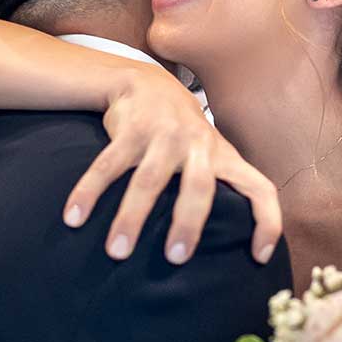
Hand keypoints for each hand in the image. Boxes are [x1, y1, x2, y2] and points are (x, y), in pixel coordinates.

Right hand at [63, 63, 280, 266]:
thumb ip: (222, 189)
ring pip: (148, 180)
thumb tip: (232, 251)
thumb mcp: (211, 156)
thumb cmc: (185, 137)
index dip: (267, 220)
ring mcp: (163, 135)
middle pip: (199, 186)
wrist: (146, 83)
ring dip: (131, 217)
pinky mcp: (130, 129)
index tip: (260, 255)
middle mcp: (198, 145)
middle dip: (188, 222)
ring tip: (117, 252)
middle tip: (175, 258)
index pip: (259, 188)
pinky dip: (89, 192)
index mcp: (224, 157)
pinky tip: (74, 218)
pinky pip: (108, 165)